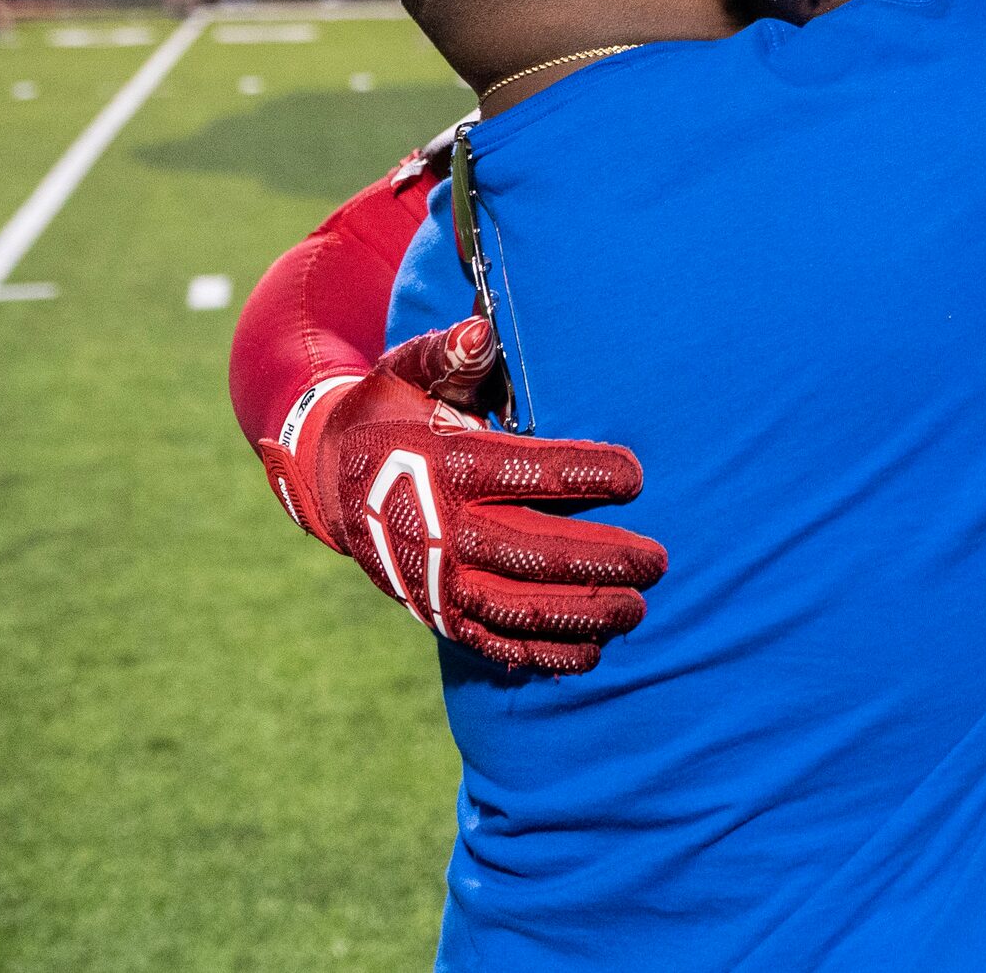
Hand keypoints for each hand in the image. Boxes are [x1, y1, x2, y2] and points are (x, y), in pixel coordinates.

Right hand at [254, 318, 666, 673]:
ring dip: (579, 613)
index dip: (581, 475)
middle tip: (657, 561)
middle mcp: (437, 528)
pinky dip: (540, 654)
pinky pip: (491, 642)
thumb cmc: (390, 415)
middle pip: (529, 551)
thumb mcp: (408, 373)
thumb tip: (481, 331)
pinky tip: (592, 653)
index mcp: (442, 463)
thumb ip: (448, 355)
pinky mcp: (436, 613)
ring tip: (637, 609)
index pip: (521, 471)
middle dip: (598, 559)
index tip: (635, 476)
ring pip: (515, 607)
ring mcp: (435, 579)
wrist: (328, 481)